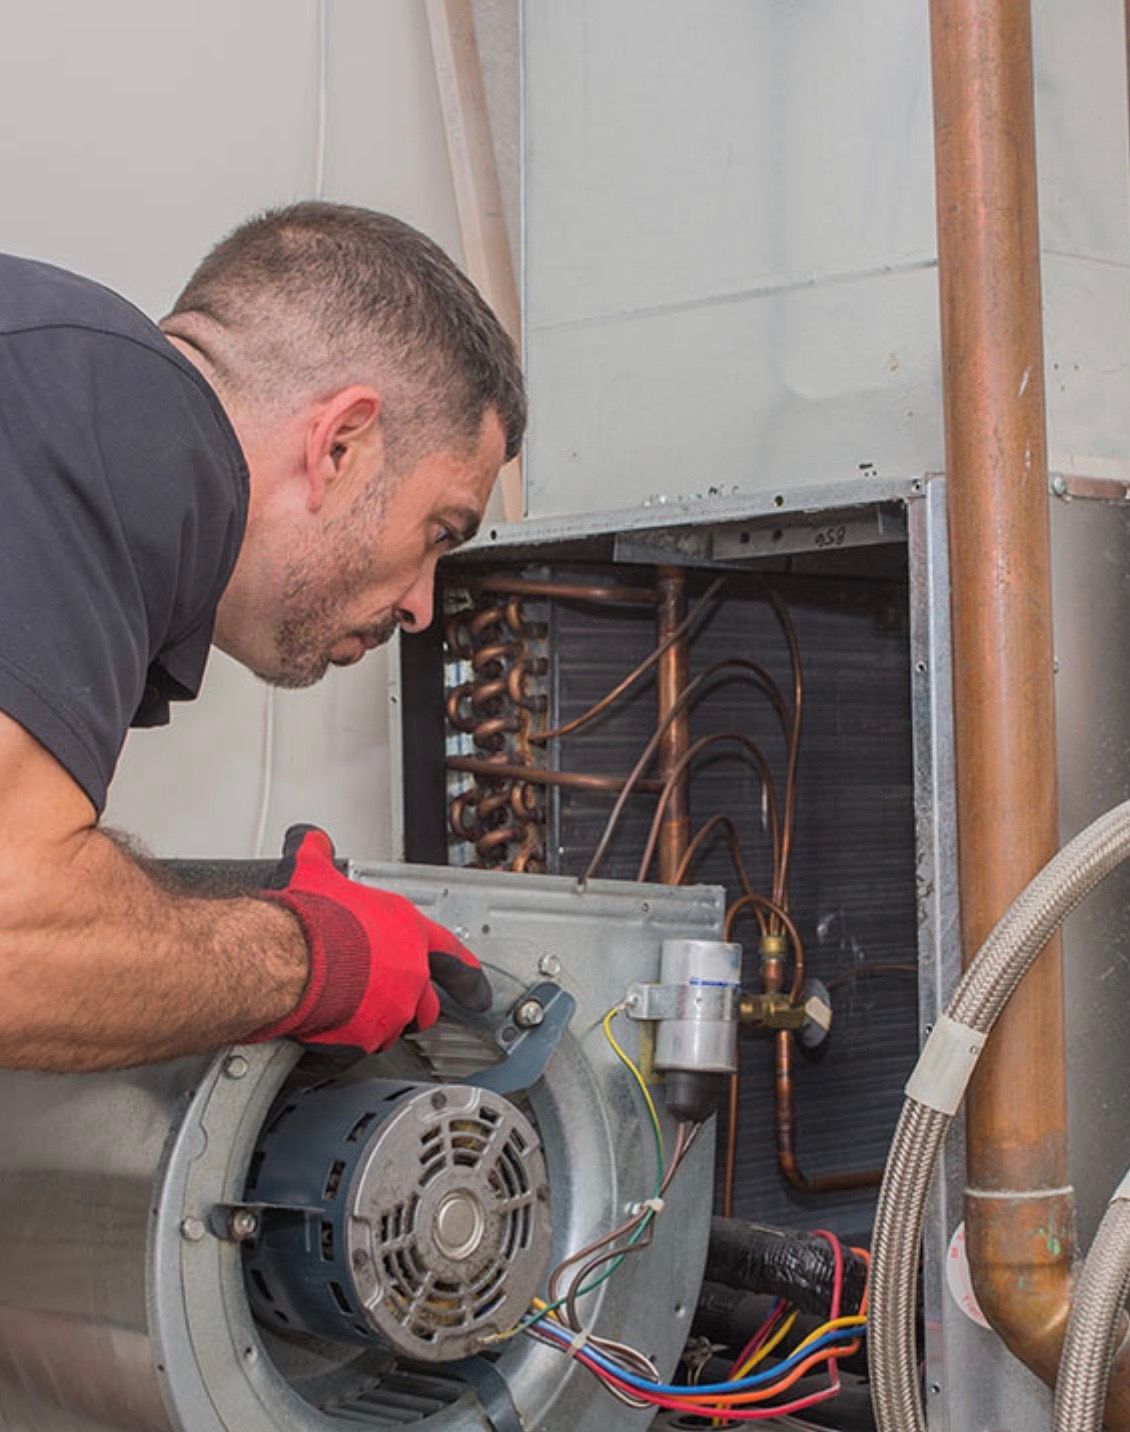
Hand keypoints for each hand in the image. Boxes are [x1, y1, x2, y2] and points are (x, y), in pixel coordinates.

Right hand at [250, 825, 491, 1050]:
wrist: (285, 957)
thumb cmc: (308, 919)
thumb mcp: (314, 872)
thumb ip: (318, 853)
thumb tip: (312, 841)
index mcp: (407, 933)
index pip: (452, 956)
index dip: (468, 976)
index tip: (479, 993)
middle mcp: (409, 975)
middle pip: (426, 1005)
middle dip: (413, 1007)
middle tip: (388, 1002)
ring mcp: (390, 1011)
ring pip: (392, 1030)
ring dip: (375, 1025)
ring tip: (348, 1014)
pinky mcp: (362, 1040)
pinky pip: (356, 1051)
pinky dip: (342, 1047)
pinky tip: (326, 1035)